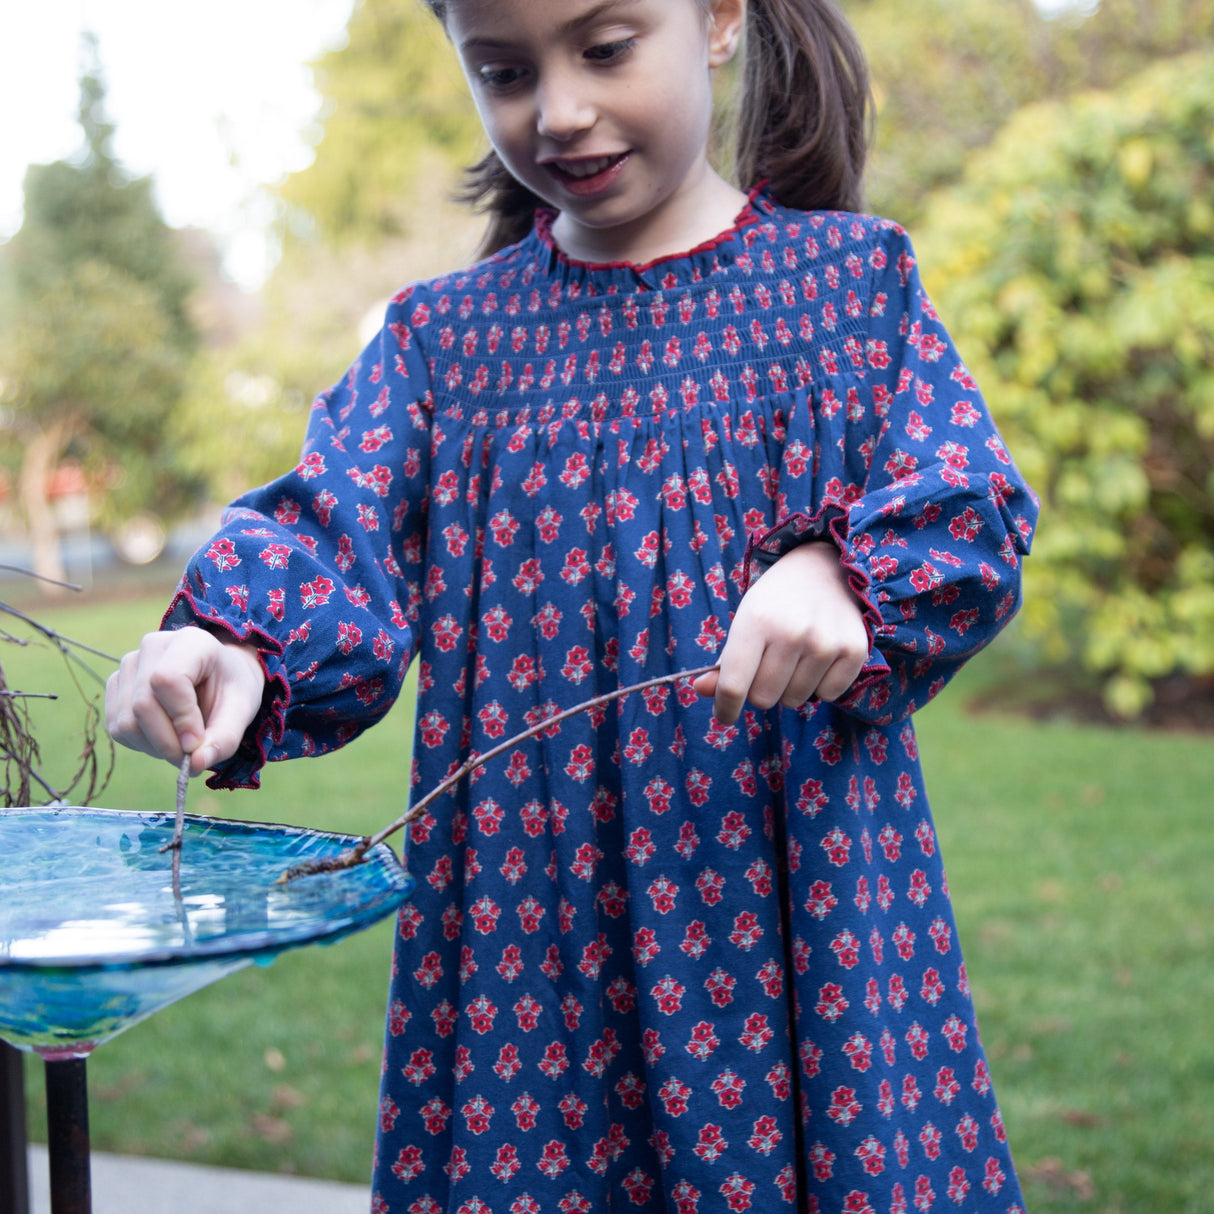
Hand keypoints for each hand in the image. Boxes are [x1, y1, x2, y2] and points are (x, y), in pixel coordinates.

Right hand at [106, 626, 265, 773]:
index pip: (167, 680)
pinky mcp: (116, 684)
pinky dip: (141, 744)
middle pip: (142, 706)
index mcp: (191, 641)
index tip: (196, 744)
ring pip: (126, 721)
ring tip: (182, 746)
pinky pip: (117, 727)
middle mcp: (153, 646)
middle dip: (168, 743)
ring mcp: (129, 663)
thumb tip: (195, 764)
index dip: (181, 718)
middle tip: (191, 758)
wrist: (218, 676)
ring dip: (155, 747)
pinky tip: (165, 737)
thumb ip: (224, 738)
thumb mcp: (242, 710)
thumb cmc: (231, 689)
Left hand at [693, 542, 868, 723]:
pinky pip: (827, 695)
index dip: (725, 708)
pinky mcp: (854, 651)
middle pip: (764, 699)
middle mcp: (792, 632)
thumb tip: (701, 691)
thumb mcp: (745, 620)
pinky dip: (820, 685)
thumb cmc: (777, 602)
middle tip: (768, 666)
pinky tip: (819, 659)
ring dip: (790, 688)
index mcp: (757, 621)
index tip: (725, 715)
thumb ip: (726, 661)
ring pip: (795, 700)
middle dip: (761, 690)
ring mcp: (826, 642)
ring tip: (795, 658)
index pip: (734, 685)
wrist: (825, 569)